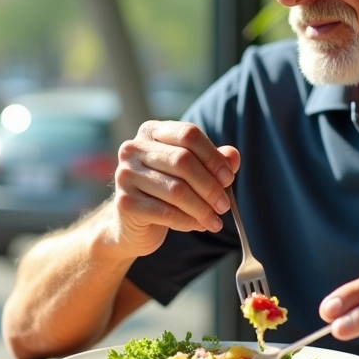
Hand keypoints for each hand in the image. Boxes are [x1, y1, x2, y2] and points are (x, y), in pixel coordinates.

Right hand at [109, 121, 239, 258]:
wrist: (131, 224)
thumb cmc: (164, 192)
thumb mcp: (190, 173)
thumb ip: (212, 161)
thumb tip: (233, 156)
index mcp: (151, 132)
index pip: (188, 134)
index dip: (213, 157)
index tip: (229, 178)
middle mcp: (133, 149)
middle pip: (183, 161)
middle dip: (210, 186)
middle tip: (224, 206)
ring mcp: (125, 174)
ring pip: (176, 189)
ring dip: (202, 208)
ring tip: (215, 220)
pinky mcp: (125, 202)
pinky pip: (166, 212)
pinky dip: (187, 221)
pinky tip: (198, 226)